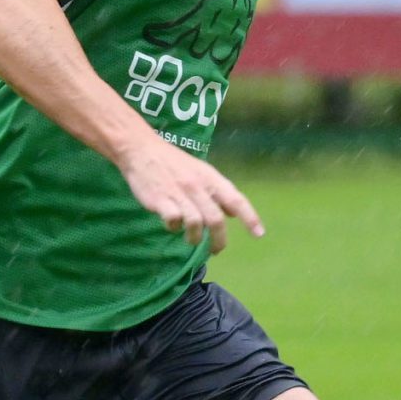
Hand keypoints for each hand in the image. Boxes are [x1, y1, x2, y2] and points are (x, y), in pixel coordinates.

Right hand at [116, 135, 263, 253]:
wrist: (141, 149)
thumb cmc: (173, 163)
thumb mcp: (200, 172)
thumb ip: (217, 192)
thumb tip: (234, 213)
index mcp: (210, 178)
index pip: (236, 200)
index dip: (250, 217)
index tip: (259, 234)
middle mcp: (197, 186)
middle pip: (216, 219)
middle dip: (219, 240)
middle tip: (216, 251)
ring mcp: (179, 193)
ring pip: (196, 223)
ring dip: (195, 238)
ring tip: (191, 240)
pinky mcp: (160, 200)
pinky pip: (173, 220)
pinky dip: (174, 228)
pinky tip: (171, 225)